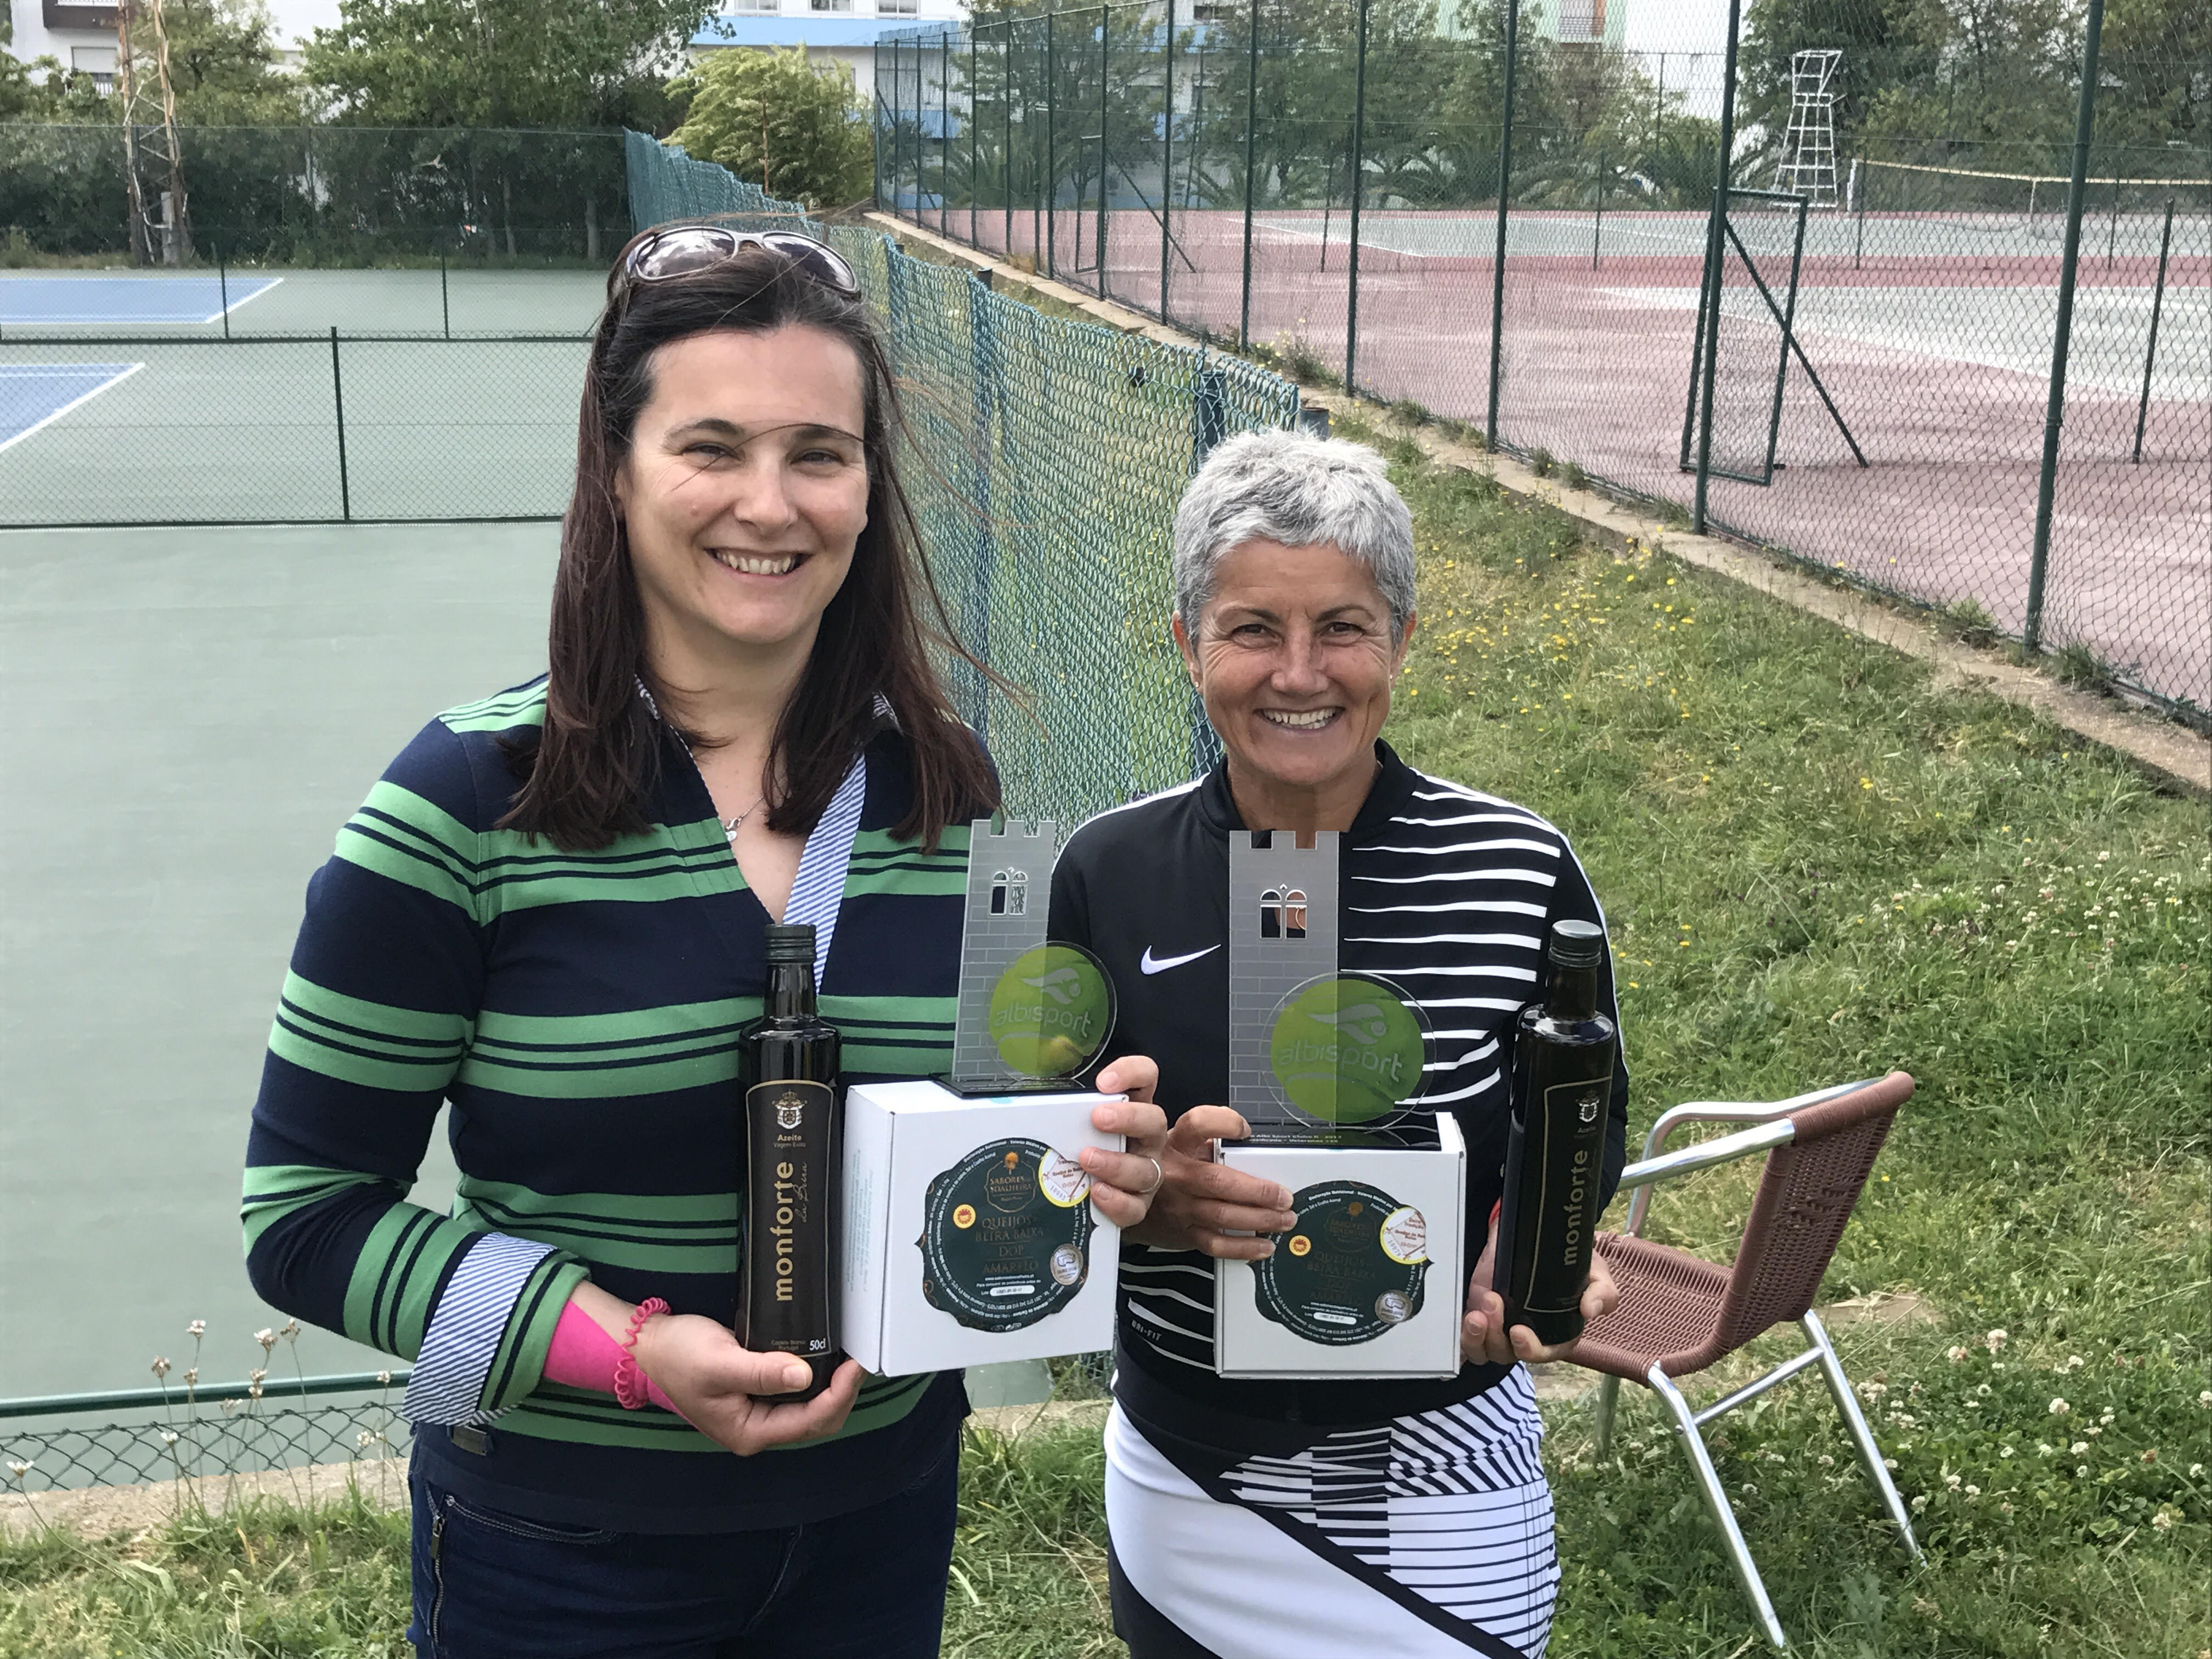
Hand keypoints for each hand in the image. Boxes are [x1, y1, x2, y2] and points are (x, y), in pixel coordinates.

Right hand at [631, 1311, 863, 1455]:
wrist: (650, 1346)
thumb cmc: (679, 1355)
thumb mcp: (720, 1362)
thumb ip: (762, 1372)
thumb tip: (806, 1376)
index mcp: (749, 1432)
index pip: (810, 1421)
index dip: (839, 1395)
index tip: (856, 1365)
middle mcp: (757, 1429)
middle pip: (816, 1420)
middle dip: (842, 1393)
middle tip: (861, 1358)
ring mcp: (758, 1413)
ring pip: (810, 1407)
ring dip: (833, 1386)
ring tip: (851, 1356)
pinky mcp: (758, 1394)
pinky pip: (798, 1393)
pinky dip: (817, 1377)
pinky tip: (827, 1356)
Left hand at [1076, 1056, 1171, 1228]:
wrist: (1094, 1197)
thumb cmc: (1084, 1146)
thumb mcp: (1074, 1118)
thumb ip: (1065, 1094)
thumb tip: (1048, 1057)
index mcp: (1133, 1109)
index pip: (1145, 1077)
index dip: (1131, 1073)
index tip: (1104, 1082)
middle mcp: (1146, 1139)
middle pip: (1154, 1120)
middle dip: (1129, 1117)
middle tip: (1098, 1117)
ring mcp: (1146, 1172)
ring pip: (1145, 1169)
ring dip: (1116, 1163)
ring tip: (1087, 1159)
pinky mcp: (1138, 1205)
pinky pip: (1135, 1207)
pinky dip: (1117, 1201)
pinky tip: (1096, 1193)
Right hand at [1125, 1104, 1298, 1260]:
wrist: (1126, 1202)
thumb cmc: (1162, 1168)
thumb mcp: (1175, 1142)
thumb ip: (1204, 1138)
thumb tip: (1247, 1140)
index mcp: (1175, 1144)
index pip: (1197, 1124)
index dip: (1224, 1123)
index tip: (1245, 1130)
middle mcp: (1174, 1174)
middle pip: (1218, 1181)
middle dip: (1257, 1191)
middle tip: (1284, 1197)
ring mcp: (1178, 1206)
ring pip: (1222, 1215)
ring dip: (1259, 1219)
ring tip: (1284, 1219)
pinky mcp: (1183, 1232)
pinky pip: (1215, 1243)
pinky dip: (1242, 1247)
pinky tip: (1264, 1246)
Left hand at [1461, 1211, 1619, 1365]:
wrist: (1542, 1240)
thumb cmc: (1574, 1266)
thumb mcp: (1597, 1276)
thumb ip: (1602, 1293)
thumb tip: (1590, 1310)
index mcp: (1556, 1336)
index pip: (1543, 1353)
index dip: (1530, 1349)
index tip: (1518, 1331)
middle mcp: (1525, 1337)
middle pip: (1506, 1353)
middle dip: (1496, 1336)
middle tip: (1491, 1303)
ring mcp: (1499, 1329)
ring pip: (1483, 1350)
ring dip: (1476, 1336)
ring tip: (1476, 1312)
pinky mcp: (1480, 1317)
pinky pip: (1466, 1340)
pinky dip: (1462, 1335)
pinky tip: (1464, 1319)